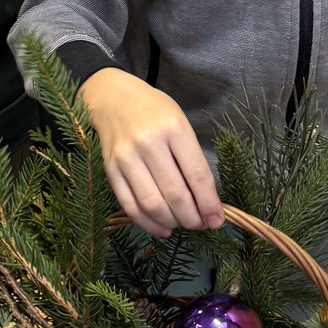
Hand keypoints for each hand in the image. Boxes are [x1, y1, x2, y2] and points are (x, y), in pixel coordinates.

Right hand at [81, 67, 222, 237]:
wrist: (113, 99)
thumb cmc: (154, 111)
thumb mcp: (181, 124)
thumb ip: (193, 161)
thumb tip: (207, 203)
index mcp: (174, 129)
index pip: (197, 175)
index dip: (209, 203)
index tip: (217, 220)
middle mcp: (148, 143)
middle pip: (175, 194)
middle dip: (193, 218)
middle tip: (201, 224)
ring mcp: (126, 158)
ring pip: (153, 204)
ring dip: (173, 223)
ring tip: (183, 224)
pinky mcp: (110, 170)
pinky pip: (130, 206)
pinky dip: (148, 224)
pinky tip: (162, 229)